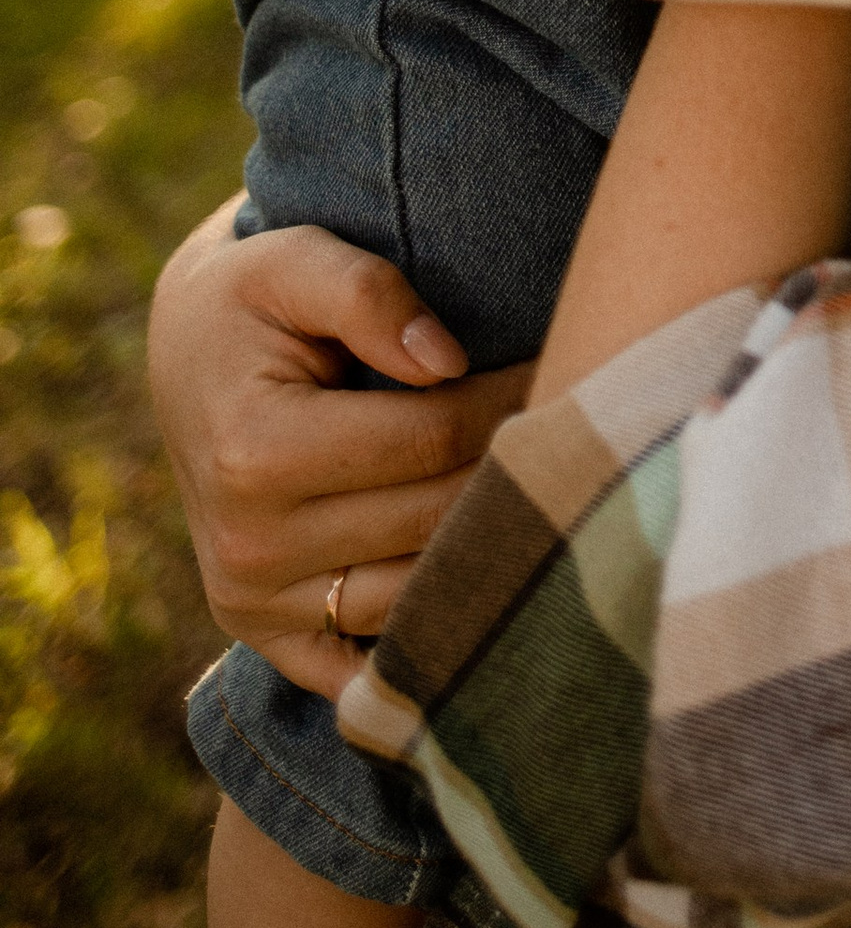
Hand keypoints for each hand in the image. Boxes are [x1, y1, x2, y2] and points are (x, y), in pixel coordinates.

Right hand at [147, 202, 528, 700]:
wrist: (188, 359)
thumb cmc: (255, 299)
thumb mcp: (294, 260)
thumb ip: (368, 295)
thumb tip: (447, 363)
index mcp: (255, 452)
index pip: (433, 439)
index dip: (513, 396)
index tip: (570, 359)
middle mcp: (249, 546)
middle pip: (436, 519)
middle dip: (518, 467)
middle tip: (585, 424)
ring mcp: (256, 605)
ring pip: (421, 596)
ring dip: (494, 548)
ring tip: (555, 488)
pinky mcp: (270, 638)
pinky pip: (371, 667)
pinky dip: (432, 640)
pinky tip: (495, 600)